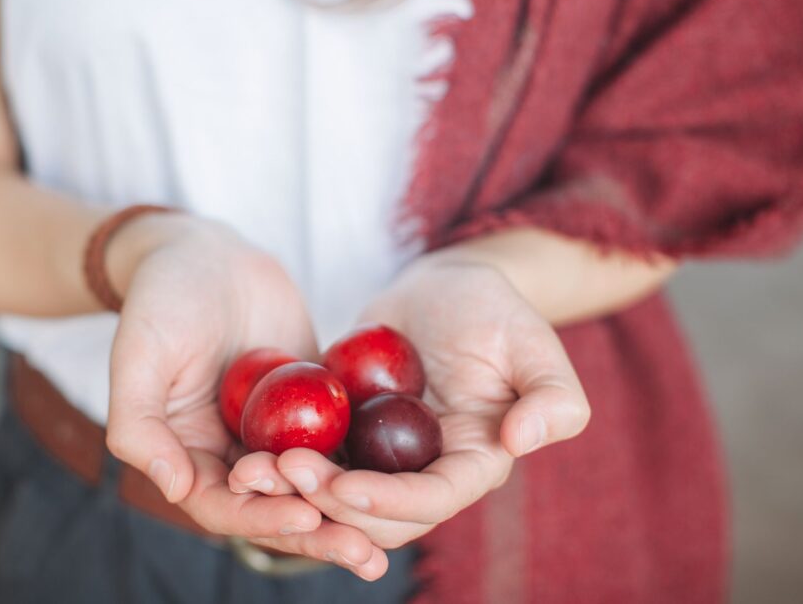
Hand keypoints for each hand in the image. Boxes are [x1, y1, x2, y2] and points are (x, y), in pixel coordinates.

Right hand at [105, 215, 388, 578]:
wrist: (206, 253)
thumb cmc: (162, 299)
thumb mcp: (139, 354)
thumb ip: (140, 424)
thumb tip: (173, 489)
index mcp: (187, 454)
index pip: (224, 505)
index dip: (262, 517)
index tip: (306, 517)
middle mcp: (232, 454)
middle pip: (276, 509)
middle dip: (318, 534)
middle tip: (364, 554)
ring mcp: (275, 433)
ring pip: (313, 486)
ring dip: (347, 515)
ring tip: (387, 542)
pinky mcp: (311, 408)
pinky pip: (340, 441)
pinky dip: (366, 466)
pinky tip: (406, 482)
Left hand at [230, 249, 589, 548]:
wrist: (444, 287)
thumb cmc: (494, 310)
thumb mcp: (534, 344)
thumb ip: (553, 398)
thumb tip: (523, 441)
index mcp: (473, 463)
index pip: (434, 500)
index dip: (390, 503)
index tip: (345, 488)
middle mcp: (425, 472)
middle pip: (377, 514)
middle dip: (329, 503)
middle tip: (284, 470)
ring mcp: (382, 457)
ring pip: (337, 496)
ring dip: (297, 492)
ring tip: (257, 467)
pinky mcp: (347, 435)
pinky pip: (313, 459)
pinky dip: (282, 463)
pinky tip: (249, 449)